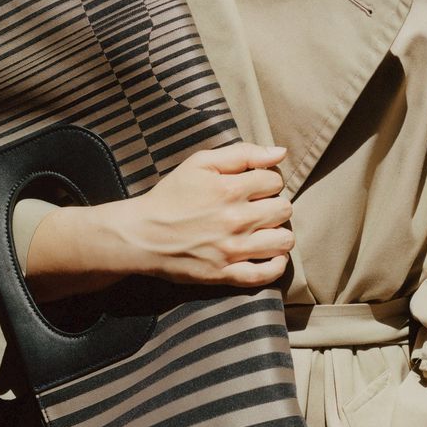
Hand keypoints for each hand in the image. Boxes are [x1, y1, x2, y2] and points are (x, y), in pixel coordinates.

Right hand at [122, 142, 293, 285]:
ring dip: (280, 233)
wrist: (142, 235)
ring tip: (265, 230)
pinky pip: (267, 274)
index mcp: (230, 189)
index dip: (267, 180)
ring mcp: (233, 250)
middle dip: (275, 204)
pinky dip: (276, 265)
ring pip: (284, 241)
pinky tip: (271, 255)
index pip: (275, 181)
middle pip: (284, 209)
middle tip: (259, 207)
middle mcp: (237, 220)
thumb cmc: (171, 196)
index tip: (255, 186)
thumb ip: (242, 153)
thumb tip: (281, 152)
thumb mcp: (200, 163)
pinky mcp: (226, 274)